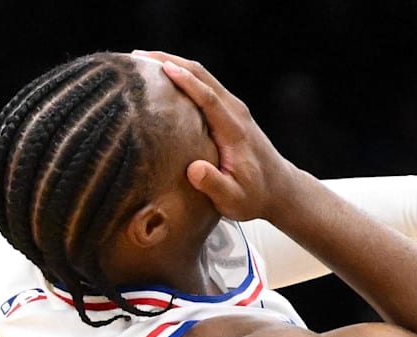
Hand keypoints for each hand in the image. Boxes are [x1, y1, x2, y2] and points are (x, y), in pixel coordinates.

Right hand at [133, 50, 299, 221]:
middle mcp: (236, 113)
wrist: (279, 189)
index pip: (210, 99)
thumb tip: (194, 170)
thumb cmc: (254, 197)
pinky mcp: (229, 111)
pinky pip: (204, 85)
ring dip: (174, 63)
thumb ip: (215, 186)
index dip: (187, 83)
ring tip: (141, 61)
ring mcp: (234, 109)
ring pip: (203, 76)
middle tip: (136, 56)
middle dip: (170, 61)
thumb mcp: (235, 200)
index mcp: (235, 131)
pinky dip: (182, 74)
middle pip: (204, 77)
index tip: (163, 69)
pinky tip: (161, 76)